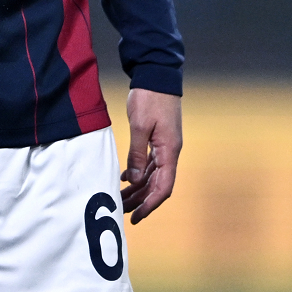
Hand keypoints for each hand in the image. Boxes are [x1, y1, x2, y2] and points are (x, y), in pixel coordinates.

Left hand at [121, 88, 181, 223]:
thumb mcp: (140, 126)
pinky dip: (139, 172)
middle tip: (121, 212)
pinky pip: (150, 163)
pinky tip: (126, 177)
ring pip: (153, 175)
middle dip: (141, 200)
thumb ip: (137, 154)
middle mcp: (170, 152)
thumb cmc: (149, 97)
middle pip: (157, 184)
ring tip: (121, 198)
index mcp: (169, 150)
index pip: (164, 186)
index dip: (151, 204)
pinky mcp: (159, 139)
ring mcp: (165, 146)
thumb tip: (137, 180)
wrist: (157, 74)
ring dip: (138, 188)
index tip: (137, 216)